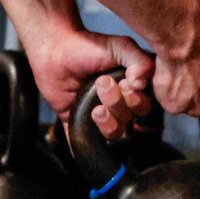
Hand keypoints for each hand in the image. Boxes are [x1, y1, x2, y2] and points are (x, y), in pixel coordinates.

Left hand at [25, 28, 155, 137]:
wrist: (56, 50)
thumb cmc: (90, 46)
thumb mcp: (120, 47)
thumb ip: (139, 60)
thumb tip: (141, 84)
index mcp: (131, 89)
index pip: (143, 107)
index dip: (135, 100)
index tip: (124, 82)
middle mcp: (117, 105)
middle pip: (128, 120)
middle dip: (117, 104)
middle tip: (101, 83)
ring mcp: (97, 115)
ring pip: (112, 134)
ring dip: (106, 123)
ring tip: (95, 109)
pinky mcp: (76, 122)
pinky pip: (82, 142)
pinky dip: (83, 150)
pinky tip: (82, 152)